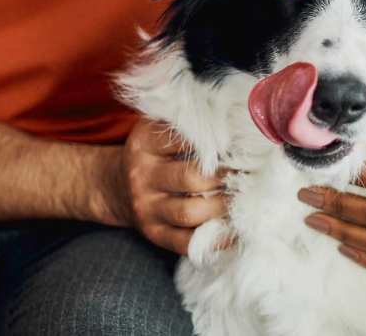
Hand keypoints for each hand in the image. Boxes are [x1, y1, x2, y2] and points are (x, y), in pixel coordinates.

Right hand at [103, 116, 230, 254]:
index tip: (240, 144)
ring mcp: (146, 207)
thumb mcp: (159, 129)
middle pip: (190, 178)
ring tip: (243, 198)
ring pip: (188, 212)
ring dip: (221, 207)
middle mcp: (142, 175)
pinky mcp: (153, 232)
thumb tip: (236, 126)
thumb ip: (189, 124)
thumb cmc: (154, 153)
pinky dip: (212, 239)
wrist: (116, 186)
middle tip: (249, 174)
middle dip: (225, 177)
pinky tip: (233, 230)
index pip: (183, 140)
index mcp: (145, 143)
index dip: (216, 143)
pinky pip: (184, 242)